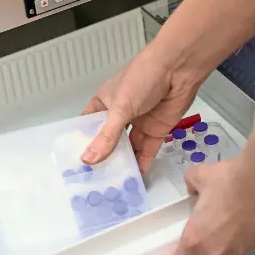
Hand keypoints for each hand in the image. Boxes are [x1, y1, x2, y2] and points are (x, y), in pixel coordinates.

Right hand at [81, 48, 203, 172]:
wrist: (179, 68)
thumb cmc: (142, 79)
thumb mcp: (120, 108)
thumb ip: (107, 137)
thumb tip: (88, 160)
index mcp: (104, 103)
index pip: (89, 127)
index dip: (83, 144)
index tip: (76, 165)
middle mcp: (120, 115)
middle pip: (109, 141)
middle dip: (104, 159)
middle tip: (94, 182)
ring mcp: (139, 124)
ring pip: (128, 148)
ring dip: (123, 164)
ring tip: (113, 186)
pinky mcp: (157, 131)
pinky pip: (147, 151)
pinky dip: (142, 164)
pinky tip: (135, 179)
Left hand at [167, 160, 254, 254]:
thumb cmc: (231, 182)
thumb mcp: (200, 175)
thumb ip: (191, 183)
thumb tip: (193, 186)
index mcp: (195, 237)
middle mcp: (215, 250)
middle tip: (200, 240)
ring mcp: (237, 250)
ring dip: (224, 248)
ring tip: (226, 227)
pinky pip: (245, 246)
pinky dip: (243, 238)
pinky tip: (244, 220)